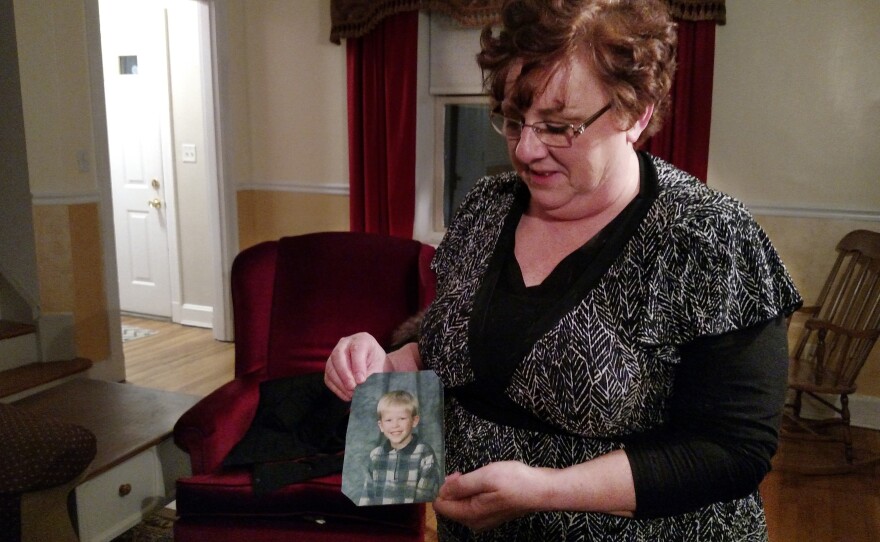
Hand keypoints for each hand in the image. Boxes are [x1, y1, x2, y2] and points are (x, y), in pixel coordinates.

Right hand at [324, 332, 387, 400]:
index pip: (356, 349)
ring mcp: (335, 355)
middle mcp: (345, 344)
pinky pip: (328, 378)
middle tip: (353, 388)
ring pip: (330, 367)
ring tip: (351, 395)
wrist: (375, 367)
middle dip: (344, 374)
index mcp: (362, 339)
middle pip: (338, 356)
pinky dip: (337, 389)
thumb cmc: (379, 365)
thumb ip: (371, 377)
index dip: (358, 366)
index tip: (361, 381)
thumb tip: (362, 390)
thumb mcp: (379, 368)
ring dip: (340, 384)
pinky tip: (347, 396)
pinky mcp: (330, 367)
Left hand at [433, 462, 547, 531]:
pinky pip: (472, 505)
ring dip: (464, 488)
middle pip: (450, 505)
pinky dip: (473, 492)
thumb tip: (442, 491)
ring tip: (478, 476)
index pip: (441, 506)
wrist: (540, 490)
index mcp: (470, 514)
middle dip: (453, 487)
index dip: (444, 487)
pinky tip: (485, 483)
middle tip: (465, 472)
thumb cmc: (514, 481)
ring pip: (461, 504)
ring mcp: (483, 521)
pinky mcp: (491, 516)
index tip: (457, 474)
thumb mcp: (485, 477)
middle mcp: (474, 522)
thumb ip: (461, 485)